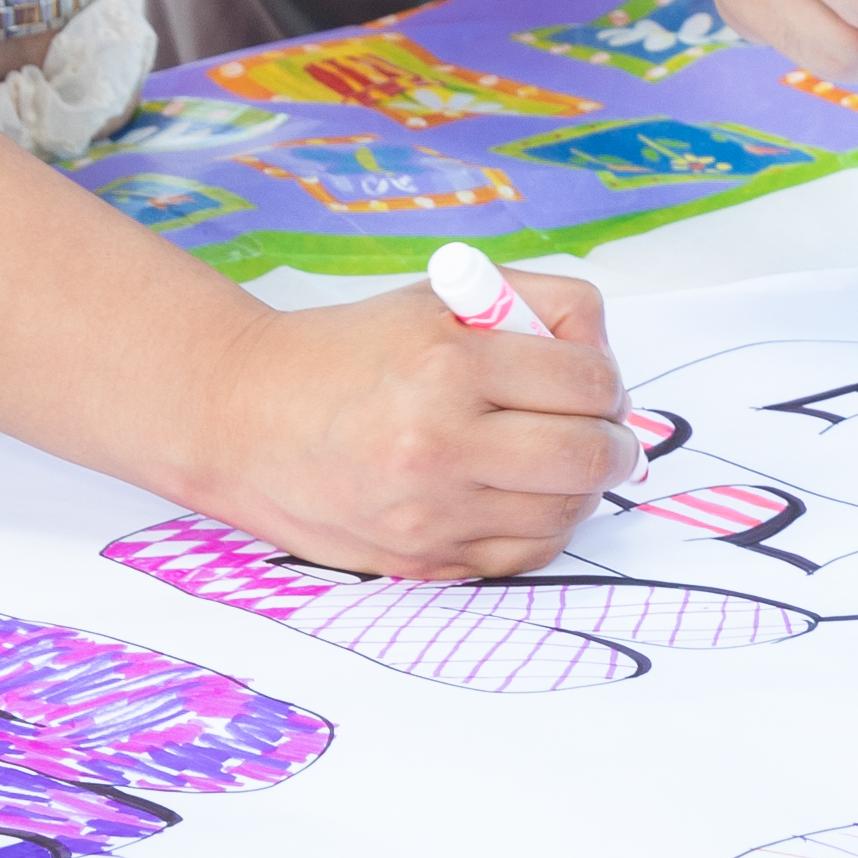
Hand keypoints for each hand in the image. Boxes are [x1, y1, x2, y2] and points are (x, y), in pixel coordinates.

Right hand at [187, 272, 636, 581]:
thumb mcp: (436, 297)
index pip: (585, 381)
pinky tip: (522, 497)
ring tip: (560, 462)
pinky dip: (540, 528)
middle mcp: (439, 443)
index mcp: (448, 363)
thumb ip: (530, 307)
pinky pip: (522, 557)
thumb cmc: (347, 352)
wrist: (244, 418)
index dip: (606, 380)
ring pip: (564, 515)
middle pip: (589, 457)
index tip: (595, 382)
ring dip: (580, 489)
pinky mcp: (419, 560)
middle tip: (605, 430)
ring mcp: (430, 513)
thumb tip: (602, 358)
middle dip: (614, 442)